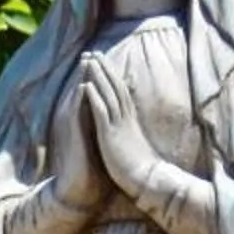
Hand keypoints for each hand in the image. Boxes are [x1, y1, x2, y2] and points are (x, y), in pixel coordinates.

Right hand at [44, 74, 104, 215]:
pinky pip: (75, 113)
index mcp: (87, 121)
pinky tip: (84, 86)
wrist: (81, 188)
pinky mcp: (74, 136)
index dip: (99, 77)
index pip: (93, 93)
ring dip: (82, 79)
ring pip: (78, 97)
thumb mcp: (102, 141)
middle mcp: (78, 121)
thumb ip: (106, 126)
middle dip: (89, 71)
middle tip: (94, 52)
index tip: (105, 61)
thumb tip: (116, 116)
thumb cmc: (93, 167)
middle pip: (84, 89)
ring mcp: (74, 128)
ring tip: (87, 61)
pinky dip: (80, 99)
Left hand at [82, 55, 164, 205]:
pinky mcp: (110, 136)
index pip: (121, 93)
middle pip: (115, 87)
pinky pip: (102, 112)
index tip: (104, 64)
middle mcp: (125, 119)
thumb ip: (131, 133)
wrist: (148, 180)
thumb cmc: (142, 168)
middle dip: (104, 69)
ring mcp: (118, 126)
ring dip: (98, 76)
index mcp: (130, 121)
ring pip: (108, 94)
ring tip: (88, 60)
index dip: (112, 77)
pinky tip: (85, 85)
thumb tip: (131, 129)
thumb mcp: (137, 145)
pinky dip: (94, 97)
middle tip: (94, 52)